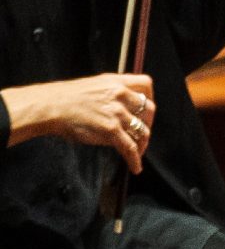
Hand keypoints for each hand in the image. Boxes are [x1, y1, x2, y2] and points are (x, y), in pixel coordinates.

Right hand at [4, 75, 156, 173]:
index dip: (150, 98)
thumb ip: (111, 93)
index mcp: (116, 82)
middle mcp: (120, 95)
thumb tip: (124, 107)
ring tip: (139, 152)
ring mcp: (116, 112)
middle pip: (148, 109)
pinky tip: (135, 166)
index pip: (146, 84)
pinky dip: (135, 158)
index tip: (146, 110)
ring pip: (142, 130)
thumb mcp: (94, 86)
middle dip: (148, 124)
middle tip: (142, 134)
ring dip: (142, 144)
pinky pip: (129, 146)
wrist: (49, 106)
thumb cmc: (66, 99)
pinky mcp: (110, 129)